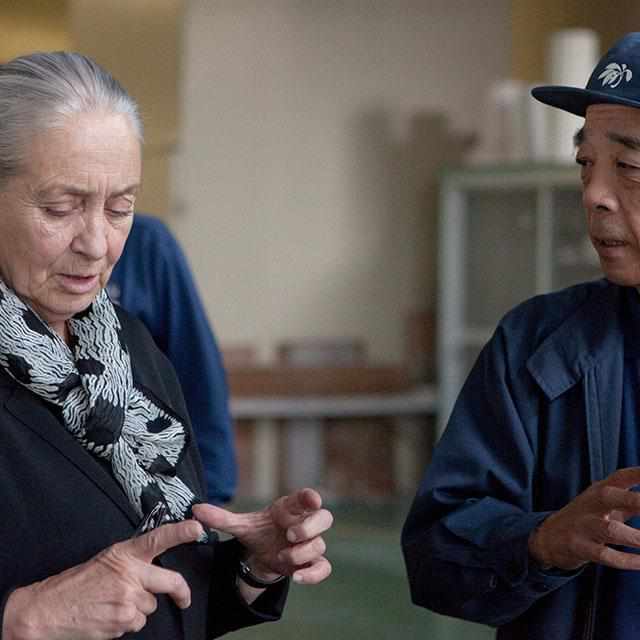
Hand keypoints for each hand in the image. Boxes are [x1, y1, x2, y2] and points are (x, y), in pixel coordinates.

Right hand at [2, 519, 203, 639]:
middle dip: (181, 592)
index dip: (181, 532)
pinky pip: (137, 623)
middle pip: (171, 582)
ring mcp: (128, 599)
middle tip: (183, 599)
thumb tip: (152, 570)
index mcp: (125, 554)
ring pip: (151, 607)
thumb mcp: (106, 561)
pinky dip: (127, 623)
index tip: (198, 528)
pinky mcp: (122, 621)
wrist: (47, 611)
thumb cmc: (76, 584)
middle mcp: (131, 574)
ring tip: (114, 604)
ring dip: (139, 608)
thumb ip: (131, 562)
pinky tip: (109, 617)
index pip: (158, 539)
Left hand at [192, 487, 332, 584]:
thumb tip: (196, 510)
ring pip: (320, 545)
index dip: (312, 498)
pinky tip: (297, 576)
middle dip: (309, 527)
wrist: (263, 554)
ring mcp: (310, 543)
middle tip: (290, 534)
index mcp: (291, 509)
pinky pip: (324, 567)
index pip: (307, 498)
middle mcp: (305, 523)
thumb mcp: (241, 526)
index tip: (312, 500)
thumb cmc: (258, 532)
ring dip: (302, 553)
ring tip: (281, 557)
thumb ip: (221, 518)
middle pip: (324, 518)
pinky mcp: (311, 562)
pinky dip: (313, 573)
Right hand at [529, 467, 639, 570]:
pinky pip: (605, 555)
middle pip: (611, 497)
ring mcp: (583, 525)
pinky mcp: (579, 547)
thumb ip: (632, 501)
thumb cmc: (587, 518)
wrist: (548, 536)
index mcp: (600, 490)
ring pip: (610, 530)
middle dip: (635, 501)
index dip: (639, 474)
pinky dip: (626, 560)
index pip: (621, 477)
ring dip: (636, 537)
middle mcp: (591, 504)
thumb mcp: (606, 505)